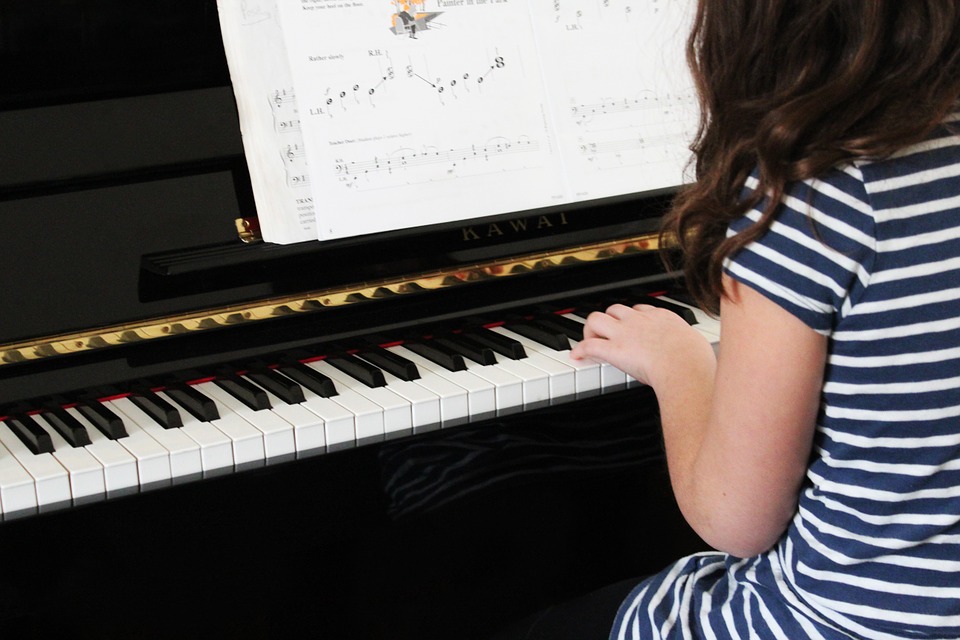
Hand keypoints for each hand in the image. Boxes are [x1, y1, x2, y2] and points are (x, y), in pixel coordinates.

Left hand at [570, 303, 713, 388]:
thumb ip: (692, 346)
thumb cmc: (696, 360)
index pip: (640, 310)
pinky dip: (580, 349)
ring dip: (591, 330)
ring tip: (590, 340)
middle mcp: (640, 321)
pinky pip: (589, 344)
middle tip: (607, 334)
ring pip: (596, 319)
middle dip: (609, 320)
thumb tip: (699, 354)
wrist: (685, 366)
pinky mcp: (614, 349)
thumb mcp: (698, 345)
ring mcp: (625, 333)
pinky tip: (577, 356)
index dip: (631, 318)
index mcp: (661, 318)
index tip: (630, 327)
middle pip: (615, 309)